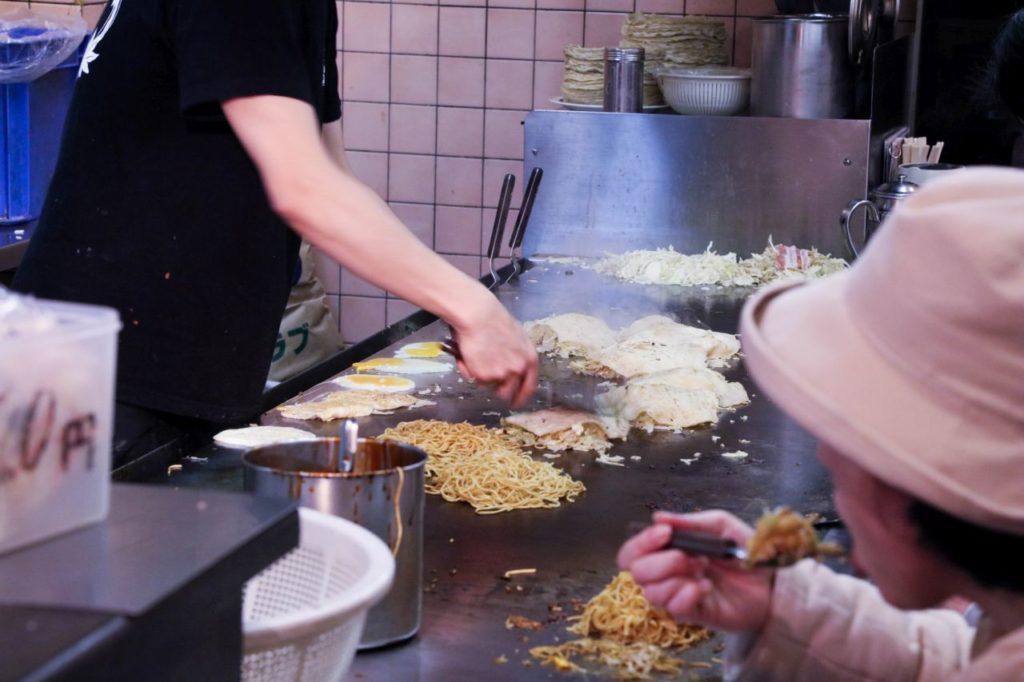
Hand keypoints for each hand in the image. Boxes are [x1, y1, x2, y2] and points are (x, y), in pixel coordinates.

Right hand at [450, 294, 537, 407]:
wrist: (478, 315)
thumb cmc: (494, 320)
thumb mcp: (517, 337)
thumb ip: (518, 354)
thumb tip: (513, 366)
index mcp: (529, 360)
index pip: (529, 388)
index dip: (521, 397)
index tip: (516, 403)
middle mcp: (518, 370)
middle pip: (508, 393)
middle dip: (498, 389)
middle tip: (489, 378)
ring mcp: (502, 375)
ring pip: (489, 386)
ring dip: (483, 377)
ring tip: (478, 357)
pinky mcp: (484, 376)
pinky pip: (475, 379)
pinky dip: (470, 370)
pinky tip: (469, 354)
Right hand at [617, 510, 773, 632]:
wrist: (771, 581)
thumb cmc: (744, 551)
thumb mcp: (720, 526)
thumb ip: (689, 522)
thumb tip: (657, 517)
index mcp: (667, 550)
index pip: (633, 551)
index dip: (641, 542)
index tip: (665, 534)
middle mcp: (666, 574)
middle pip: (636, 572)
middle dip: (662, 561)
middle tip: (691, 557)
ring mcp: (677, 595)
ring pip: (651, 592)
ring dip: (677, 578)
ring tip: (703, 570)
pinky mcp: (692, 615)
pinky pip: (674, 609)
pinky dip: (688, 595)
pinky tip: (706, 588)